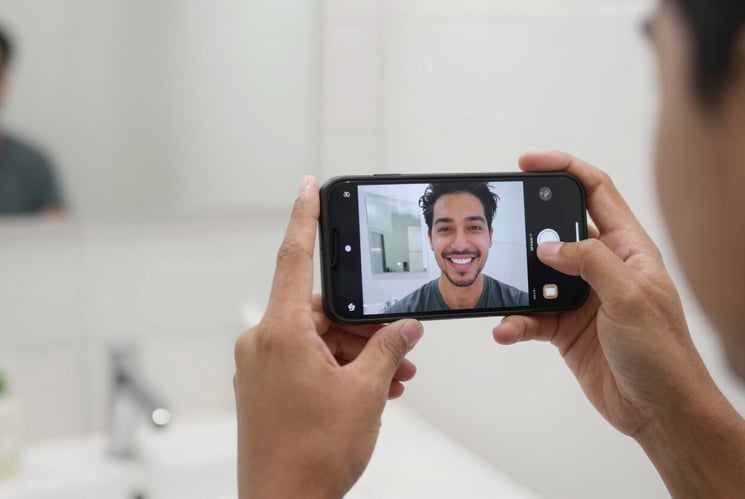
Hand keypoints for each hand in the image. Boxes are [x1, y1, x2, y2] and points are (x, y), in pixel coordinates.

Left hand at [234, 176, 423, 498]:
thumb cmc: (311, 455)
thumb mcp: (365, 392)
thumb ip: (388, 349)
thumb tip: (404, 329)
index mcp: (280, 332)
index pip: (294, 258)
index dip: (304, 217)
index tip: (308, 186)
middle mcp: (263, 343)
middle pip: (322, 311)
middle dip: (365, 327)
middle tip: (401, 344)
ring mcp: (262, 367)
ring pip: (319, 340)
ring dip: (358, 354)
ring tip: (395, 376)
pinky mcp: (266, 388)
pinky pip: (307, 362)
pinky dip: (339, 369)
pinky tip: (373, 389)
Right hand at [495, 152, 744, 497]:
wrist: (658, 409)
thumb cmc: (663, 353)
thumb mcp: (631, 297)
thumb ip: (589, 262)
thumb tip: (548, 245)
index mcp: (628, 247)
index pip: (595, 191)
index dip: (563, 169)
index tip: (528, 163)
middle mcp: (603, 267)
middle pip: (558, 229)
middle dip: (529, 227)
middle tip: (503, 228)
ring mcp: (582, 297)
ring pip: (537, 275)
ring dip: (517, 284)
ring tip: (502, 290)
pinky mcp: (565, 327)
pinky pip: (531, 315)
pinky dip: (515, 322)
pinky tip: (507, 330)